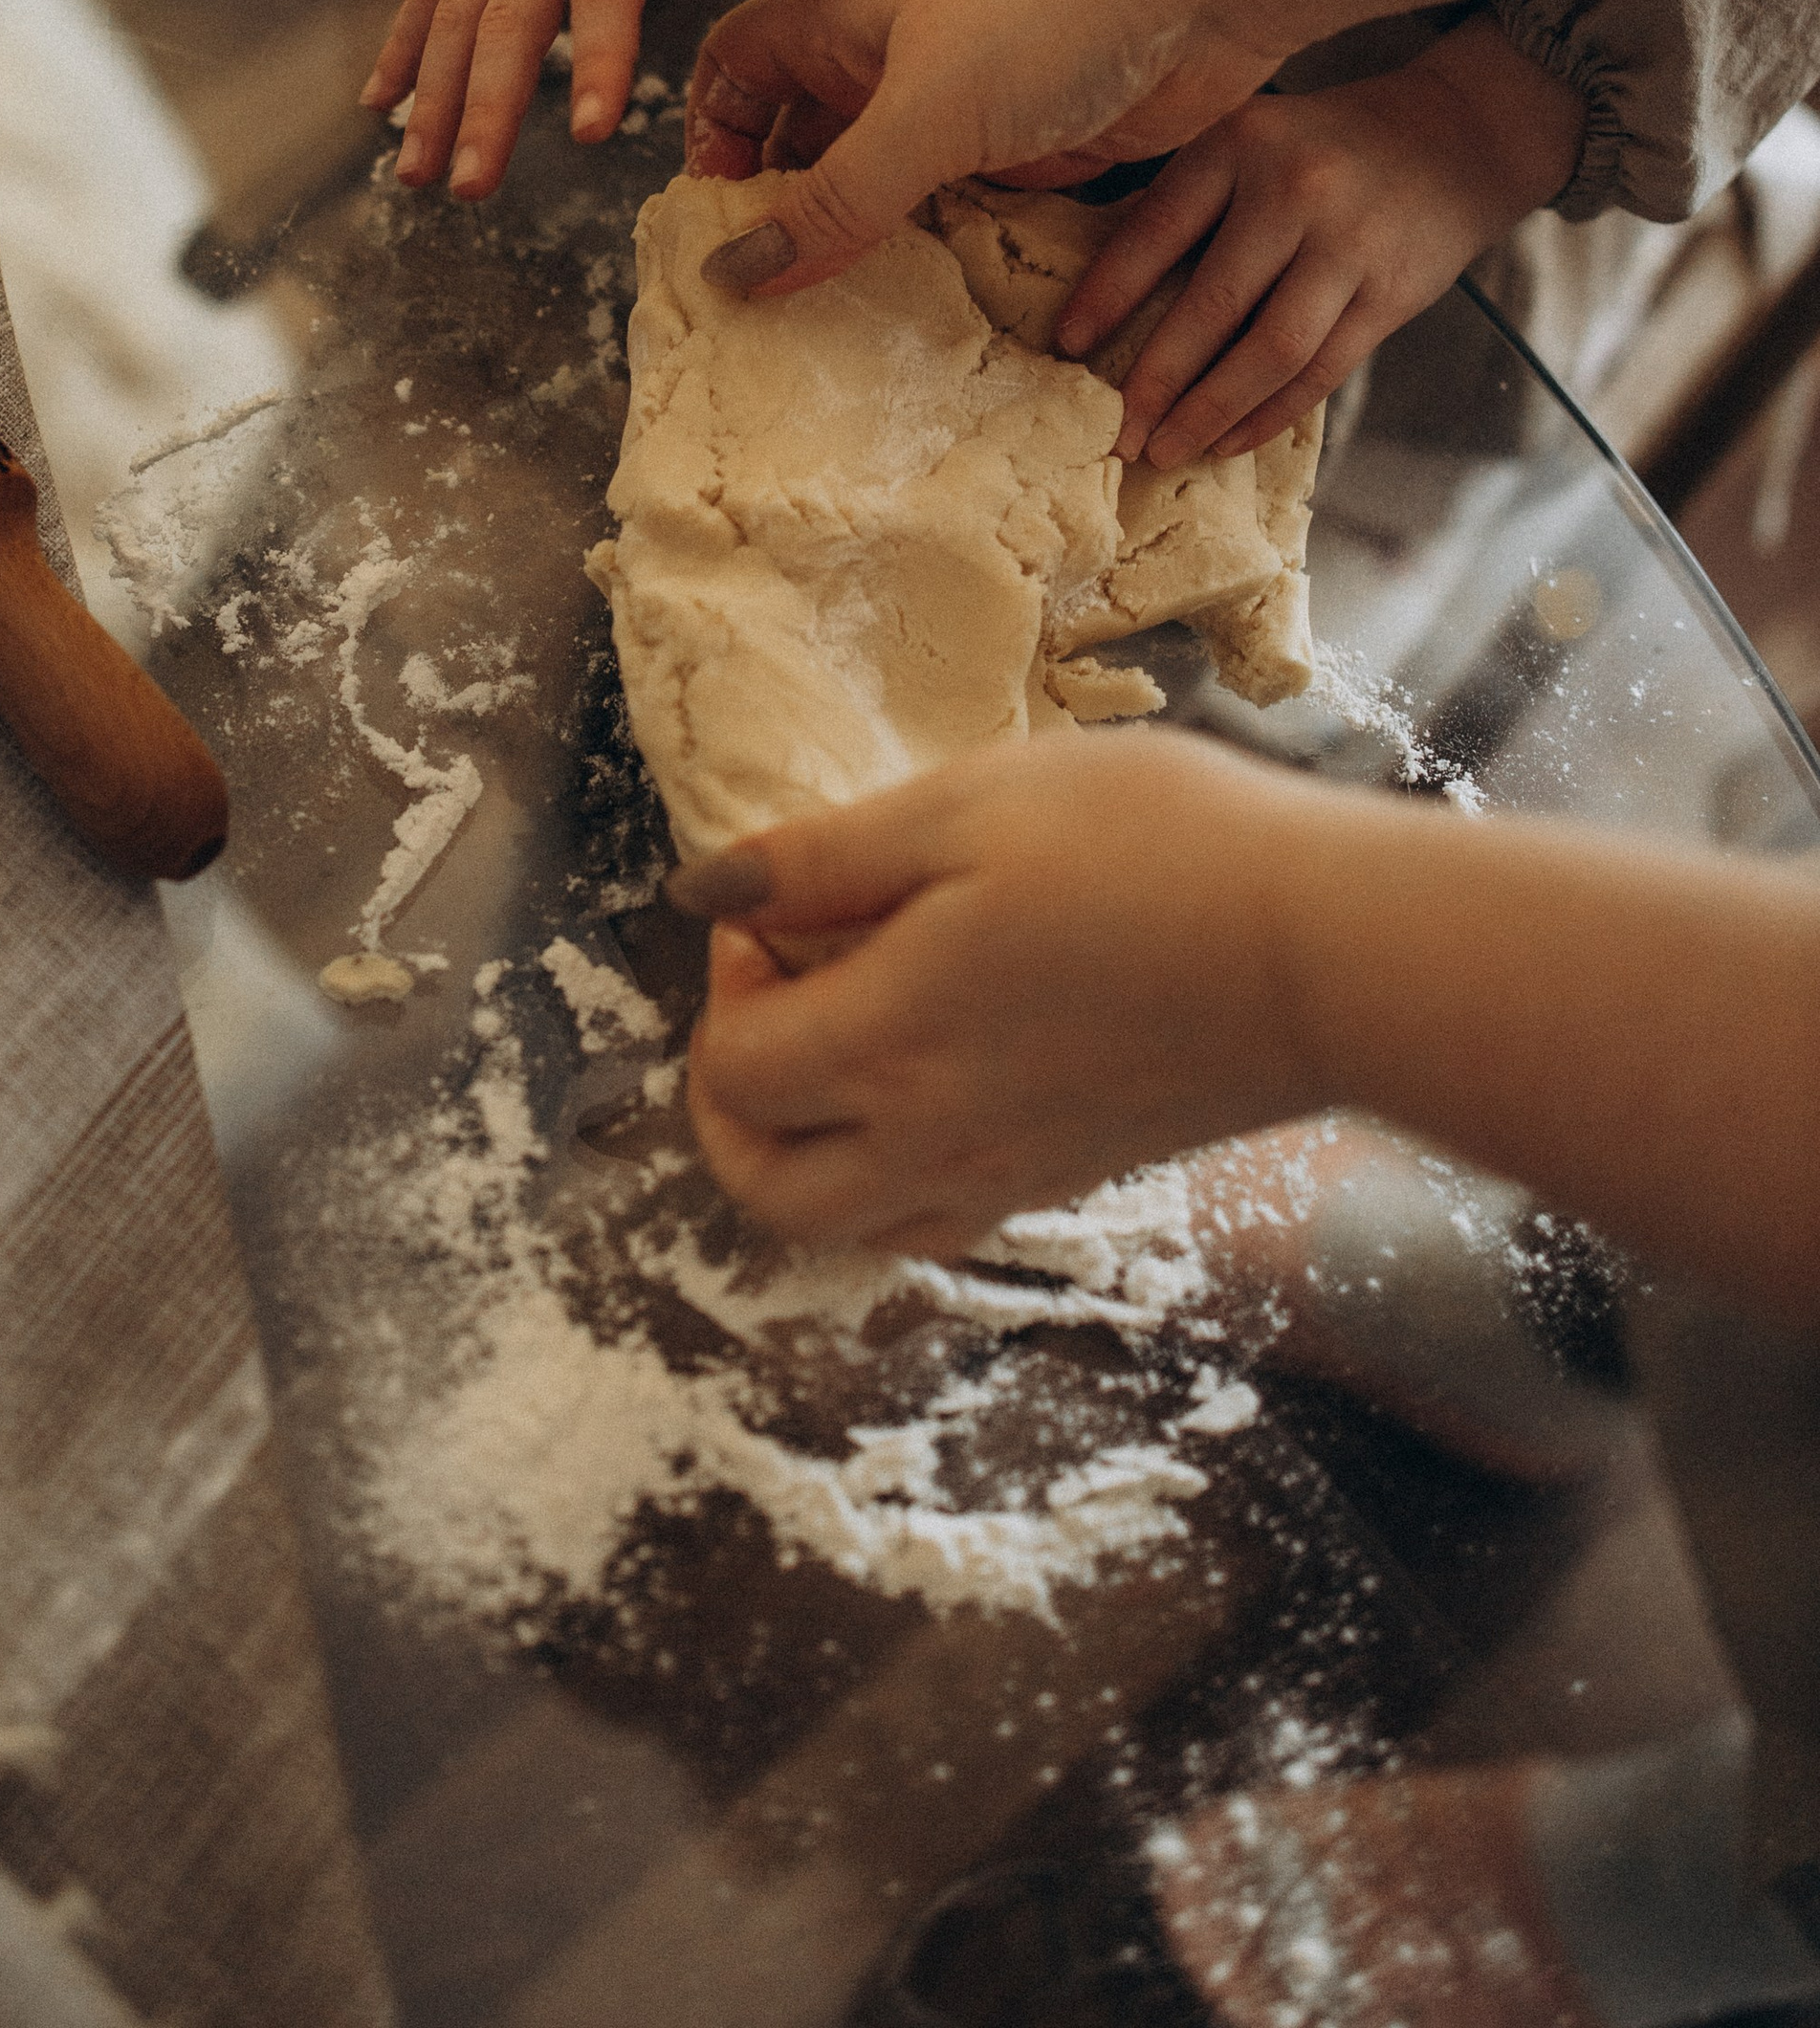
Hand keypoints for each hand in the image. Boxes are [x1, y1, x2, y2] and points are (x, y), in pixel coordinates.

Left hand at [678, 735, 1318, 1253]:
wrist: (1327, 952)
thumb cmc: (1156, 851)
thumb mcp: (968, 805)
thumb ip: (822, 858)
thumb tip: (704, 889)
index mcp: (885, 1045)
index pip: (731, 1069)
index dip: (725, 982)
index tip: (784, 910)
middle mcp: (928, 1139)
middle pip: (762, 1184)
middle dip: (729, 1098)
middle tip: (779, 994)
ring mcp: (1005, 1175)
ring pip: (844, 1226)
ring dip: (802, 1151)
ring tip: (845, 1041)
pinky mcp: (1072, 1179)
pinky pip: (934, 1223)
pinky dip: (890, 1178)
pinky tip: (935, 1081)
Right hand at [681, 0, 1277, 291]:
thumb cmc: (1058, 0)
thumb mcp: (925, 108)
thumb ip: (836, 197)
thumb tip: (734, 272)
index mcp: (848, 21)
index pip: (741, 65)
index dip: (714, 130)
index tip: (717, 218)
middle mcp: (901, 60)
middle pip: (813, 137)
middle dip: (786, 211)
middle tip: (768, 305)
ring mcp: (974, 105)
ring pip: (894, 185)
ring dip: (870, 248)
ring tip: (839, 334)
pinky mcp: (1042, 146)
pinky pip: (970, 212)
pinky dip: (949, 259)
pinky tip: (936, 317)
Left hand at [1053, 19, 1586, 466]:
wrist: (1452, 135)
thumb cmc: (1321, 146)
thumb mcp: (1249, 139)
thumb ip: (1184, 198)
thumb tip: (1096, 286)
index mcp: (1238, 145)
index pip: (1157, 230)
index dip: (1108, 294)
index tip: (1067, 346)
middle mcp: (1293, 192)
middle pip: (1212, 305)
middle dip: (1155, 380)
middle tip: (1114, 432)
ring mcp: (1348, 247)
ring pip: (1270, 351)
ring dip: (1210, 412)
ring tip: (1164, 450)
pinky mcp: (1391, 296)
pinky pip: (1321, 371)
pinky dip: (1270, 414)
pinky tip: (1229, 440)